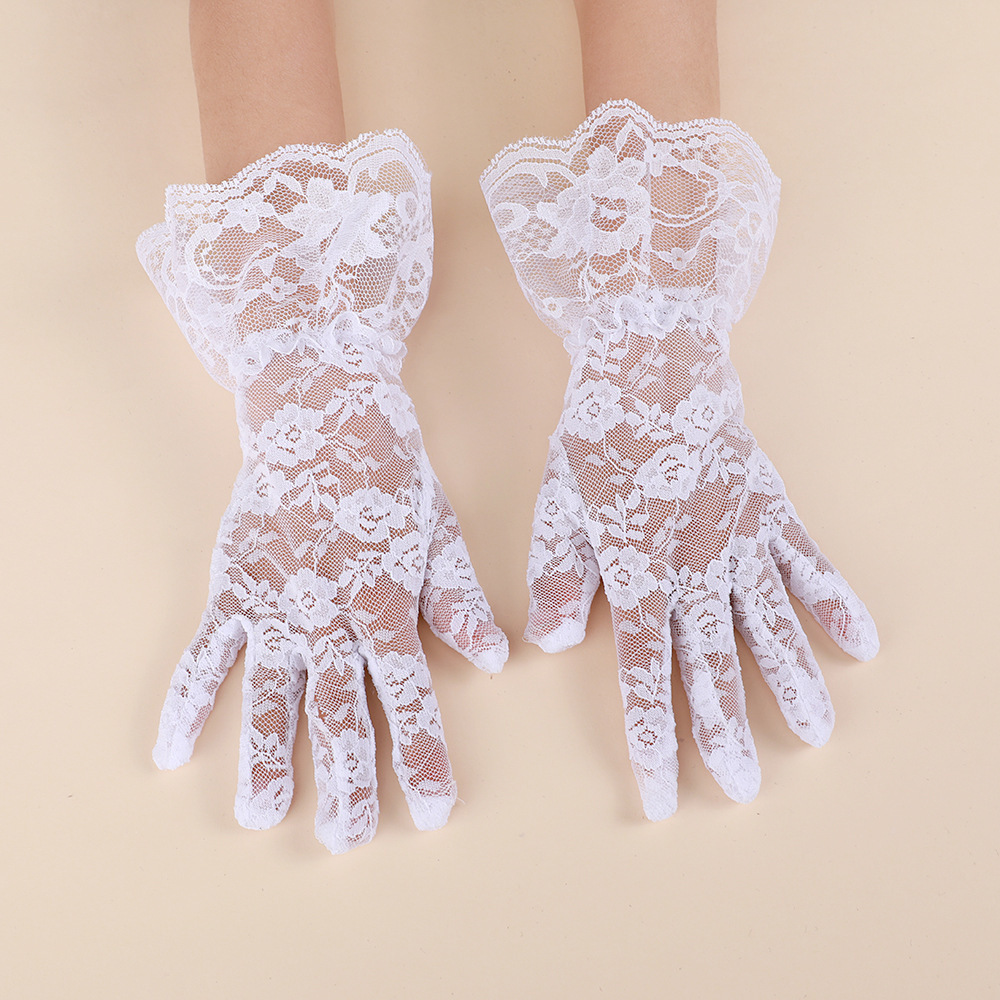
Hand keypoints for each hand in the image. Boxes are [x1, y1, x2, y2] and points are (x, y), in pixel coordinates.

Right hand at [138, 133, 506, 851]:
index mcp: (386, 602)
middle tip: (349, 839)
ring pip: (269, 695)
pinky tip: (171, 750)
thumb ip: (459, 600)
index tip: (432, 810)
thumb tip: (495, 658)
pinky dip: (186, 701)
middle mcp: (328, 614)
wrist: (322, 408)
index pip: (410, 698)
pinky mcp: (232, 584)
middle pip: (337, 712)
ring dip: (266, 757)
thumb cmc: (390, 470)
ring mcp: (273, 602)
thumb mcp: (441, 531)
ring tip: (262, 815)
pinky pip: (203, 653)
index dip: (423, 758)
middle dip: (346, 781)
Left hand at [524, 323, 876, 817]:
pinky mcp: (769, 508)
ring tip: (814, 733)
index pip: (645, 672)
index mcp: (637, 570)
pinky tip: (859, 641)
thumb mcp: (556, 501)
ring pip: (769, 623)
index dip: (654, 738)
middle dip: (724, 730)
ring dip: (791, 680)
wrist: (652, 360)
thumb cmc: (597, 433)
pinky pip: (808, 561)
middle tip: (744, 790)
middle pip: (713, 663)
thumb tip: (549, 642)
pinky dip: (833, 601)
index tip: (666, 794)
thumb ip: (557, 573)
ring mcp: (740, 536)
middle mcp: (695, 565)